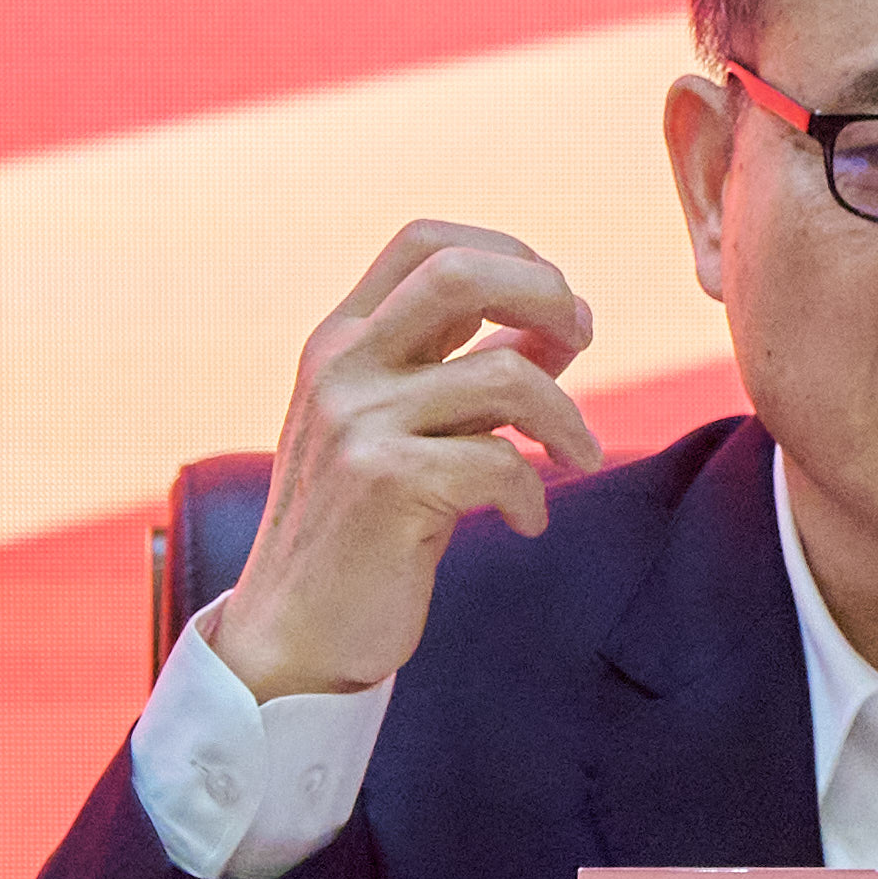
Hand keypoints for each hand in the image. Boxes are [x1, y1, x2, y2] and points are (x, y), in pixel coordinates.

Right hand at [209, 222, 607, 703]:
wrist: (294, 636)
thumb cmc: (367, 530)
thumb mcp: (408, 428)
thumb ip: (468, 369)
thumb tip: (563, 320)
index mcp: (342, 339)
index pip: (425, 242)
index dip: (508, 254)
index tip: (555, 308)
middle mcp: (340, 365)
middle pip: (458, 272)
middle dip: (546, 293)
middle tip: (584, 340)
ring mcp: (355, 421)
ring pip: (503, 375)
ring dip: (565, 418)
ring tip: (579, 456)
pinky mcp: (382, 483)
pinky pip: (499, 462)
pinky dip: (532, 491)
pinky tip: (528, 519)